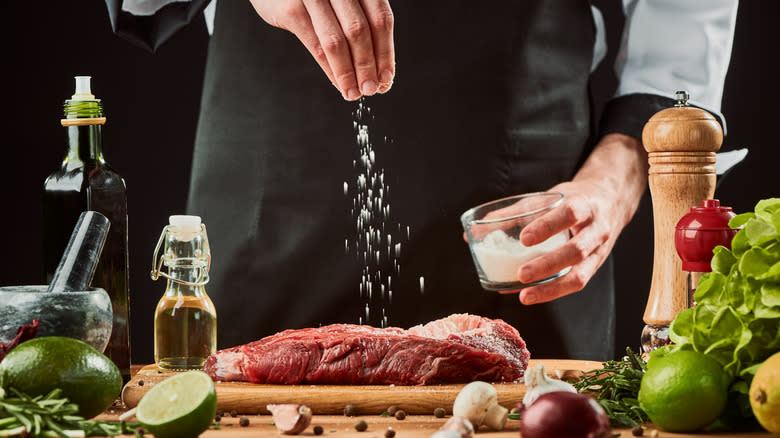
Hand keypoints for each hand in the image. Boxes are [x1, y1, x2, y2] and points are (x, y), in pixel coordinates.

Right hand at [249, 0, 394, 99]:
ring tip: (354, 92)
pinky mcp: (292, 10)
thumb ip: (358, 20)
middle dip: (368, 66)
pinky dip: (331, 69)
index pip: (380, 19)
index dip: (385, 52)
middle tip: (371, 90)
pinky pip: (316, 46)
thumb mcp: (341, 0)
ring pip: (337, 41)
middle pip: (360, 31)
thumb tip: (379, 68)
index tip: (386, 78)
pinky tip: (339, 84)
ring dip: (348, 73)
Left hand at [503, 134, 647, 304]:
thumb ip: (515, 212)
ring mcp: (599, 251)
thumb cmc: (573, 199)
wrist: (610, 202)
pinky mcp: (595, 267)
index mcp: (585, 205)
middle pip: (576, 250)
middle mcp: (597, 229)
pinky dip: (553, 291)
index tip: (524, 238)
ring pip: (580, 274)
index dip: (547, 226)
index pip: (569, 214)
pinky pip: (577, 283)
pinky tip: (532, 295)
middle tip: (521, 274)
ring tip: (525, 296)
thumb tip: (475, 229)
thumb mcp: (548, 197)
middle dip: (548, 264)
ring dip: (551, 288)